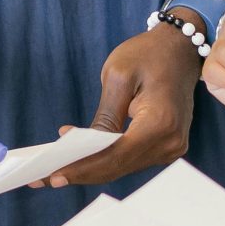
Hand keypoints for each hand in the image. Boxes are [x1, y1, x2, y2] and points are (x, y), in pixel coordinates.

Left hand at [41, 22, 202, 186]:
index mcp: (160, 123)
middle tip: (44, 177)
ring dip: (90, 169)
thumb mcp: (118, 76)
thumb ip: (104, 116)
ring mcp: (171, 147)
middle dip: (80, 173)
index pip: (115, 155)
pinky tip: (80, 159)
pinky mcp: (167, 146)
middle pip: (118, 166)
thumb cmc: (148, 54)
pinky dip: (105, 160)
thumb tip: (83, 148)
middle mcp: (170, 142)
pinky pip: (131, 159)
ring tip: (55, 171)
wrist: (180, 47)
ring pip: (123, 167)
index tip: (53, 174)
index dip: (82, 167)